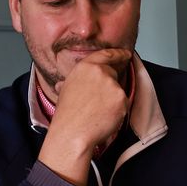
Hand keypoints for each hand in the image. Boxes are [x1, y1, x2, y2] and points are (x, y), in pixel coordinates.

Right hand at [38, 48, 132, 185]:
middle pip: (113, 75)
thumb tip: (60, 85)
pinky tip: (105, 117)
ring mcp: (113, 85)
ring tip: (97, 112)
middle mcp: (101, 72)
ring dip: (112, 100)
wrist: (73, 132)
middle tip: (100, 101)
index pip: (106, 55)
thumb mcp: (66, 90)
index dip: (118, 54)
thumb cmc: (67, 114)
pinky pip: (124, 104)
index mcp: (86, 66)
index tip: (126, 54)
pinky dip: (118, 111)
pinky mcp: (122, 99)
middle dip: (110, 86)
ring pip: (118, 91)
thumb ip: (73, 82)